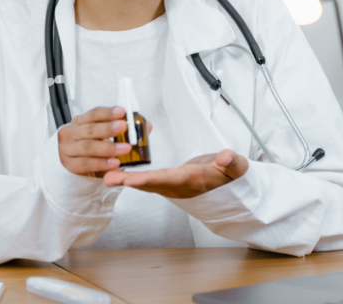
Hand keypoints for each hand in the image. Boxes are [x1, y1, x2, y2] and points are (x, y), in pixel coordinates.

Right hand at [58, 106, 132, 177]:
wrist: (73, 161)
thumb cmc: (89, 145)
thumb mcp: (99, 133)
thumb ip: (115, 128)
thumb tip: (141, 125)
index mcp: (79, 121)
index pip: (94, 114)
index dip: (108, 112)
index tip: (122, 111)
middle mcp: (71, 133)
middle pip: (90, 129)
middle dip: (108, 128)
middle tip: (123, 126)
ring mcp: (67, 149)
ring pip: (89, 147)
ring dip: (108, 148)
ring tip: (125, 148)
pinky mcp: (70, 164)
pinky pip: (87, 163)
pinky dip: (101, 163)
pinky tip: (114, 163)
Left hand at [102, 149, 248, 198]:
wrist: (227, 184)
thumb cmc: (229, 174)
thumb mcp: (237, 167)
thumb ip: (232, 162)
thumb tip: (226, 156)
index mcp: (193, 180)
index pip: (169, 179)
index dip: (150, 179)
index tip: (133, 179)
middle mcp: (178, 185)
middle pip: (151, 184)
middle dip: (129, 182)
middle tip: (109, 179)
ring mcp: (171, 185)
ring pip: (145, 183)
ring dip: (126, 181)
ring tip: (106, 177)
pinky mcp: (166, 182)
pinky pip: (146, 180)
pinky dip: (131, 177)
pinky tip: (116, 172)